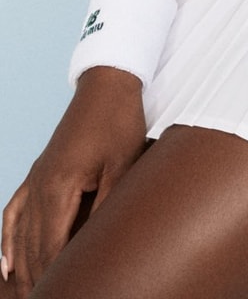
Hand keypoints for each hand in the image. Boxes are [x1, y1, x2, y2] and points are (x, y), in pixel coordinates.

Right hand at [1, 68, 146, 294]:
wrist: (108, 85)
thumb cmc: (118, 122)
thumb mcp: (121, 167)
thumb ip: (105, 209)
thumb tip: (97, 246)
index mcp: (58, 188)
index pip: (51, 249)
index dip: (55, 277)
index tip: (63, 295)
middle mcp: (39, 187)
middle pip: (32, 248)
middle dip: (37, 280)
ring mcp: (35, 178)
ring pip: (21, 236)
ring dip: (23, 269)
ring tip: (28, 296)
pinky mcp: (39, 172)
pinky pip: (14, 213)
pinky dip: (8, 241)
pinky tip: (5, 264)